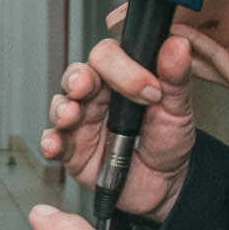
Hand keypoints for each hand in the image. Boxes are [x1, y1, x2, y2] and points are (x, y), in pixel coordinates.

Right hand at [39, 33, 198, 223]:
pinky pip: (54, 142)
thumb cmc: (168, 141)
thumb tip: (177, 45)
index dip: (123, 68)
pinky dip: (50, 142)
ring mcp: (81, 122)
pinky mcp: (72, 150)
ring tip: (70, 116)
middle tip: (85, 87)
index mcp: (121, 78)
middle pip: (77, 75)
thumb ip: (175, 78)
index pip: (109, 57)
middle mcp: (97, 96)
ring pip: (61, 105)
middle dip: (78, 79)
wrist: (165, 183)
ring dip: (62, 109)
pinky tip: (55, 144)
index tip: (149, 90)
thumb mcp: (178, 109)